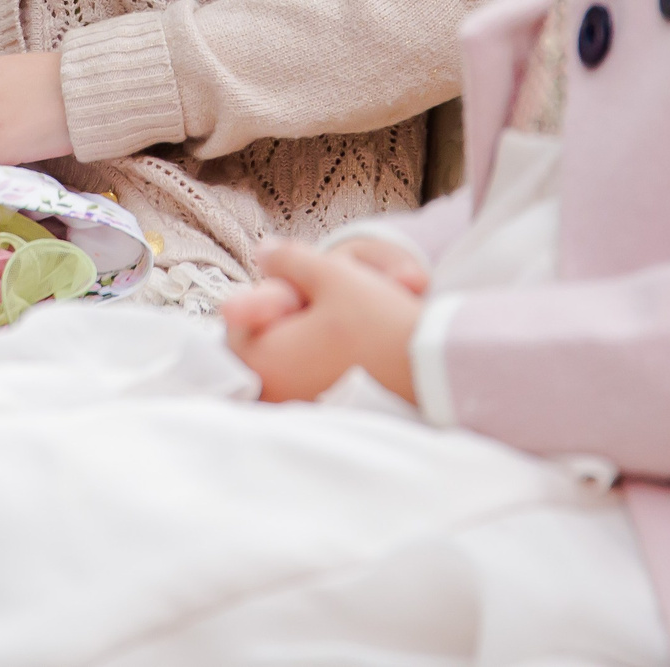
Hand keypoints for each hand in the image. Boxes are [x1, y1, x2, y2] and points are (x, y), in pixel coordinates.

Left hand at [224, 242, 424, 404]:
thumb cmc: (379, 320)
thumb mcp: (331, 275)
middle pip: (258, 345)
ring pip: (282, 363)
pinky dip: (315, 363)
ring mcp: (298, 409)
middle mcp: (272, 394)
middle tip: (319, 308)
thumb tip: (262, 252)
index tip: (297, 292)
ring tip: (339, 327)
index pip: (235, 323)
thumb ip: (287, 260)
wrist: (434, 367)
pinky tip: (348, 350)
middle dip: (280, 321)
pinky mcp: (324, 417)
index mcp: (262, 361)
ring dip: (299, 341)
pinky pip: (304, 382)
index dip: (264, 298)